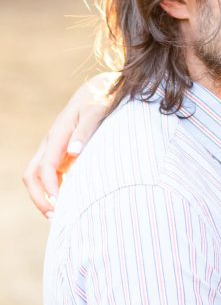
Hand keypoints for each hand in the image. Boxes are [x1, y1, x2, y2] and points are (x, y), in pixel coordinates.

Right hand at [22, 73, 114, 216]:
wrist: (103, 87)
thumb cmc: (103, 97)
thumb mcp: (98, 110)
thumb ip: (86, 130)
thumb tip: (73, 152)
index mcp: (58, 133)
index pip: (46, 167)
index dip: (50, 188)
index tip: (60, 205)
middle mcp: (52, 141)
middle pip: (32, 174)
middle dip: (39, 197)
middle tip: (55, 217)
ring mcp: (55, 147)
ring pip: (38, 176)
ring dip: (44, 196)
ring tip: (60, 217)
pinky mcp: (62, 151)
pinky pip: (51, 174)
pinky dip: (54, 189)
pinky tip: (68, 203)